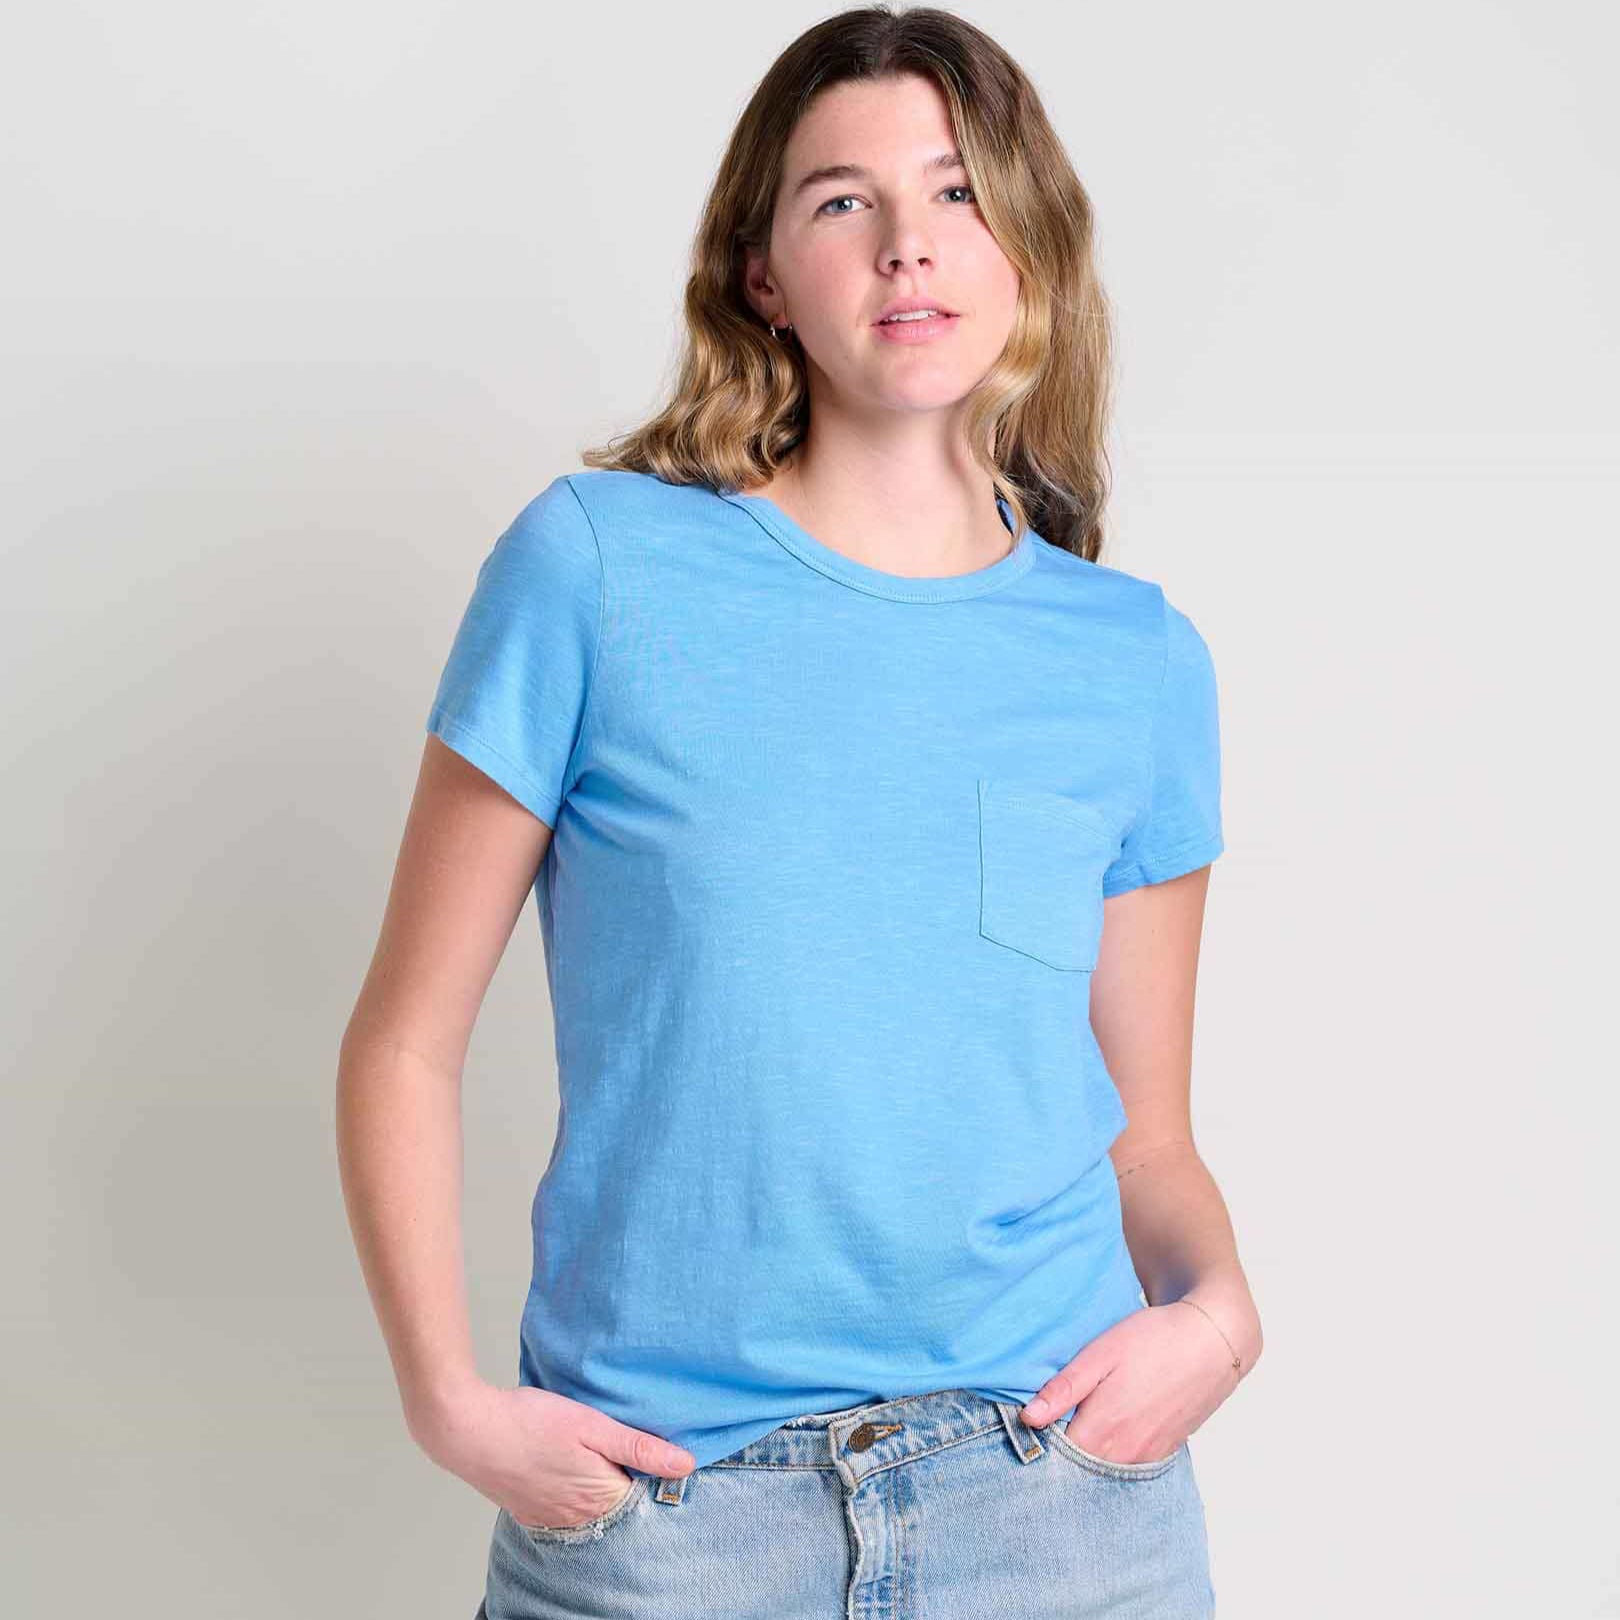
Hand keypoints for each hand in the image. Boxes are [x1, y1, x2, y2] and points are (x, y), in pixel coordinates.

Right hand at [407, 1378, 697, 1530]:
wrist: (467, 1429)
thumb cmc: (531, 1421)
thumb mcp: (593, 1425)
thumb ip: (639, 1447)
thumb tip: (685, 1465)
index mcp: (599, 1496)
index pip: (643, 1491)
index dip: (647, 1465)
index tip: (641, 1441)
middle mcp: (576, 1516)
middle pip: (614, 1498)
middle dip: (620, 1473)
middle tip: (608, 1439)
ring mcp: (548, 1516)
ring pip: (586, 1503)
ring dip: (591, 1479)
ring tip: (583, 1446)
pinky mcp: (526, 1509)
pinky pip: (559, 1504)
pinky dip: (564, 1486)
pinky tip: (558, 1461)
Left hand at [1019, 1298, 1243, 1464]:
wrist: (1212, 1342)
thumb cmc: (1154, 1341)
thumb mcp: (1100, 1354)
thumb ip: (1064, 1389)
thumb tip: (1028, 1418)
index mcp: (1103, 1430)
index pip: (1055, 1456)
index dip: (1038, 1439)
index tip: (1030, 1421)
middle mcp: (1125, 1455)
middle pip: (1078, 1466)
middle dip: (1060, 1449)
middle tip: (1051, 1417)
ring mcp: (1148, 1457)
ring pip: (1103, 1467)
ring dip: (1088, 1451)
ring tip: (1080, 1418)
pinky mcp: (1165, 1452)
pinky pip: (1129, 1463)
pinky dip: (1113, 1451)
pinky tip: (1110, 1425)